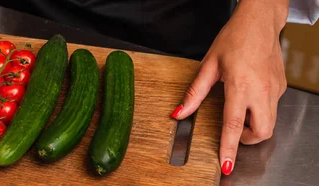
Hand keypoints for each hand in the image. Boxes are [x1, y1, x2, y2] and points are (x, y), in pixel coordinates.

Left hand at [171, 0, 288, 174]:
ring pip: (270, 124)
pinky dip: (260, 112)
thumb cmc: (234, 39)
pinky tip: (248, 96)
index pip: (234, 126)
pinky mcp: (280, 87)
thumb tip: (179, 113)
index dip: (229, 148)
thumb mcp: (208, 65)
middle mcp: (261, 91)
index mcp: (240, 86)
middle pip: (261, 132)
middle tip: (233, 131)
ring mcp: (274, 90)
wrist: (259, 22)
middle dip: (246, 139)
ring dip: (254, 126)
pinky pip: (272, 109)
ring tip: (238, 109)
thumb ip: (194, 93)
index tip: (227, 165)